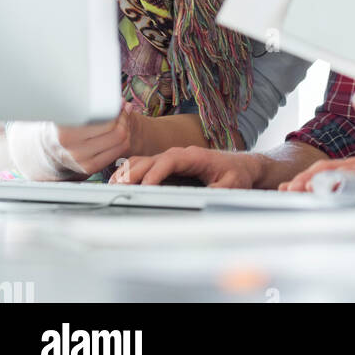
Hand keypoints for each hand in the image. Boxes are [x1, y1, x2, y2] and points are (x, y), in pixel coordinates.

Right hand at [56, 102, 143, 175]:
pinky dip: (123, 141)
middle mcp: (73, 149)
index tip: (118, 103)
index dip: (117, 109)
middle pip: (117, 132)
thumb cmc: (66, 123)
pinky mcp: (90, 168)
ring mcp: (82, 162)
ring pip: (121, 143)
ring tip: (120, 120)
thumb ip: (93, 104)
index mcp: (67, 132)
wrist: (52, 147)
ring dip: (126, 129)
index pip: (106, 120)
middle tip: (122, 110)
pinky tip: (117, 133)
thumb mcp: (72, 111)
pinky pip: (118, 152)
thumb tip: (123, 103)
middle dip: (124, 118)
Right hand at [109, 145, 268, 188]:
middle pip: (152, 159)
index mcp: (195, 156)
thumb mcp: (232, 185)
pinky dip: (131, 172)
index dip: (156, 172)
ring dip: (129, 172)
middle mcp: (181, 154)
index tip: (145, 186)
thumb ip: (218, 192)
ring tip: (112, 187)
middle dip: (135, 173)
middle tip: (118, 188)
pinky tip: (119, 182)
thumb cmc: (236, 174)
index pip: (170, 160)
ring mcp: (174, 158)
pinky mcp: (169, 166)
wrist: (241, 166)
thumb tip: (205, 200)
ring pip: (146, 160)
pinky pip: (146, 165)